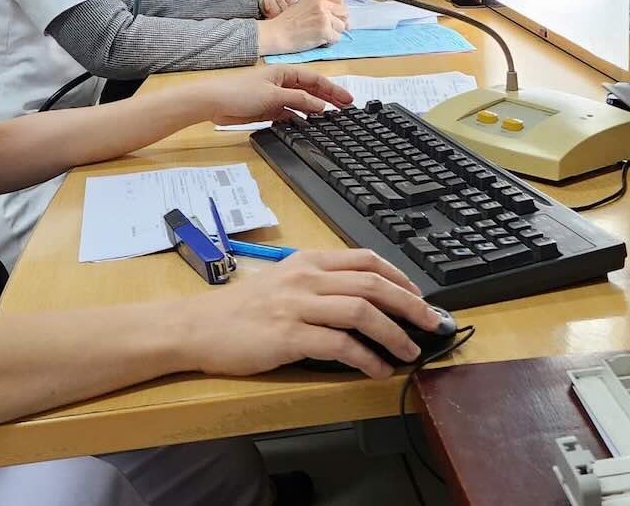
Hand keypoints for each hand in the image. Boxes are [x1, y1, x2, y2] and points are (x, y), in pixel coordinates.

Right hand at [181, 250, 447, 377]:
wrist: (197, 327)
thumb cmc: (240, 310)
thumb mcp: (283, 283)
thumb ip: (318, 285)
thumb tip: (362, 302)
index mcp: (308, 262)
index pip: (366, 259)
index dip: (400, 278)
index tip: (419, 297)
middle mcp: (307, 278)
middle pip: (373, 284)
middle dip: (410, 304)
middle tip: (432, 324)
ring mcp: (298, 306)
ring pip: (362, 313)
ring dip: (394, 334)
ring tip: (410, 352)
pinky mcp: (289, 336)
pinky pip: (340, 345)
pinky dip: (366, 359)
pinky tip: (377, 370)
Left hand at [193, 65, 352, 125]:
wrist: (213, 102)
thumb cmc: (241, 92)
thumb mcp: (274, 95)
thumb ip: (299, 100)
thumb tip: (321, 106)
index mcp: (285, 73)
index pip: (315, 80)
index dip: (333, 90)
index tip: (348, 100)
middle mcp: (283, 83)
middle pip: (311, 91)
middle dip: (328, 100)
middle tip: (346, 110)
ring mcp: (276, 97)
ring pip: (302, 104)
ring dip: (315, 111)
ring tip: (332, 120)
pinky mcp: (268, 110)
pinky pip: (289, 115)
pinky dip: (299, 120)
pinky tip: (308, 127)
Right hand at [257, 0, 347, 53]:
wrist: (277, 33)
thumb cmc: (287, 22)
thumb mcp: (302, 4)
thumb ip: (319, 4)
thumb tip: (338, 12)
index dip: (339, 7)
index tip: (336, 14)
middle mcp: (322, 3)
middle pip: (344, 11)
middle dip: (339, 20)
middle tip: (331, 27)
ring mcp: (324, 17)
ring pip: (342, 26)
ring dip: (334, 32)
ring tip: (322, 35)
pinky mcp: (324, 30)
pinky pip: (337, 37)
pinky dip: (330, 41)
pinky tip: (320, 40)